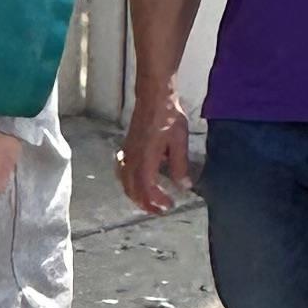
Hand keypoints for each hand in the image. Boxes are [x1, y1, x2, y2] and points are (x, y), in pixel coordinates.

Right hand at [119, 89, 194, 214]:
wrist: (153, 97)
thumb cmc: (168, 116)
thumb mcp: (180, 141)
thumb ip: (180, 165)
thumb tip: (184, 185)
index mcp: (146, 158)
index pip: (146, 188)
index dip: (156, 201)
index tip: (169, 205)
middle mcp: (132, 158)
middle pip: (132, 189)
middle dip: (145, 203)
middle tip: (160, 210)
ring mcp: (127, 153)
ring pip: (125, 182)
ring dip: (136, 195)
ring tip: (149, 201)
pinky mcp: (127, 148)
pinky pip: (122, 171)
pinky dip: (128, 182)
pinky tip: (137, 182)